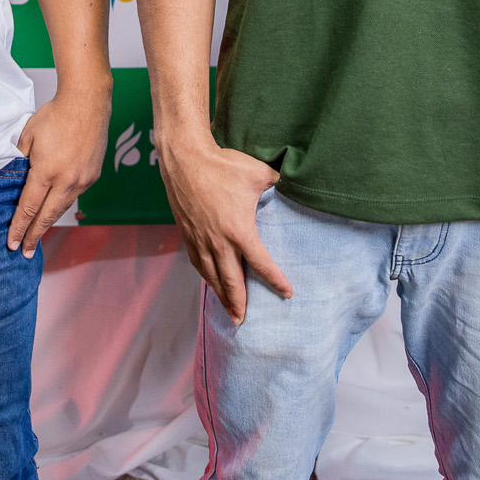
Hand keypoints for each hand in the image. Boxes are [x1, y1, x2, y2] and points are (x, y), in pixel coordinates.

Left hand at [8, 80, 111, 257]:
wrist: (87, 103)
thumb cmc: (55, 115)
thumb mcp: (27, 136)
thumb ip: (19, 160)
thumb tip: (13, 177)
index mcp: (46, 171)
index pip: (28, 208)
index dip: (18, 227)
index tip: (11, 242)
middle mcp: (66, 180)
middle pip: (46, 217)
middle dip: (33, 236)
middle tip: (24, 252)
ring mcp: (82, 180)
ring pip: (62, 209)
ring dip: (48, 223)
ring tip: (37, 236)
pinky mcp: (93, 176)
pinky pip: (73, 196)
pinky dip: (61, 206)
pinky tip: (54, 210)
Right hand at [156, 130, 291, 323]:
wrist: (185, 159)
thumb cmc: (223, 164)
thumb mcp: (259, 173)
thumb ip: (278, 184)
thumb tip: (294, 186)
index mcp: (239, 230)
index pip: (261, 263)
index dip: (275, 280)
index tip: (287, 292)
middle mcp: (218, 241)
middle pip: (231, 280)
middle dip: (239, 302)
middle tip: (243, 320)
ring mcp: (199, 239)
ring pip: (211, 275)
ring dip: (220, 294)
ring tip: (228, 309)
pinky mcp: (187, 233)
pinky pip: (197, 262)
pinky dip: (205, 276)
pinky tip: (210, 281)